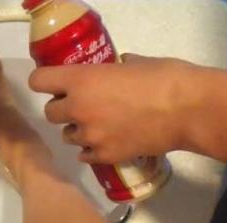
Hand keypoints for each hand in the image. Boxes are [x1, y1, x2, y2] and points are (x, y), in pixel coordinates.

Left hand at [29, 54, 197, 163]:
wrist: (187, 111)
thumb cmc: (164, 78)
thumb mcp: (134, 63)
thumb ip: (114, 69)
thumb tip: (116, 69)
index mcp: (81, 80)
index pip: (39, 81)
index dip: (45, 82)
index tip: (53, 85)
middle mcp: (78, 109)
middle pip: (50, 114)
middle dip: (63, 110)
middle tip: (81, 107)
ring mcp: (90, 136)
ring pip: (67, 136)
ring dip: (78, 130)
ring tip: (99, 127)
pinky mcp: (104, 156)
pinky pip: (85, 154)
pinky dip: (92, 149)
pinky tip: (107, 143)